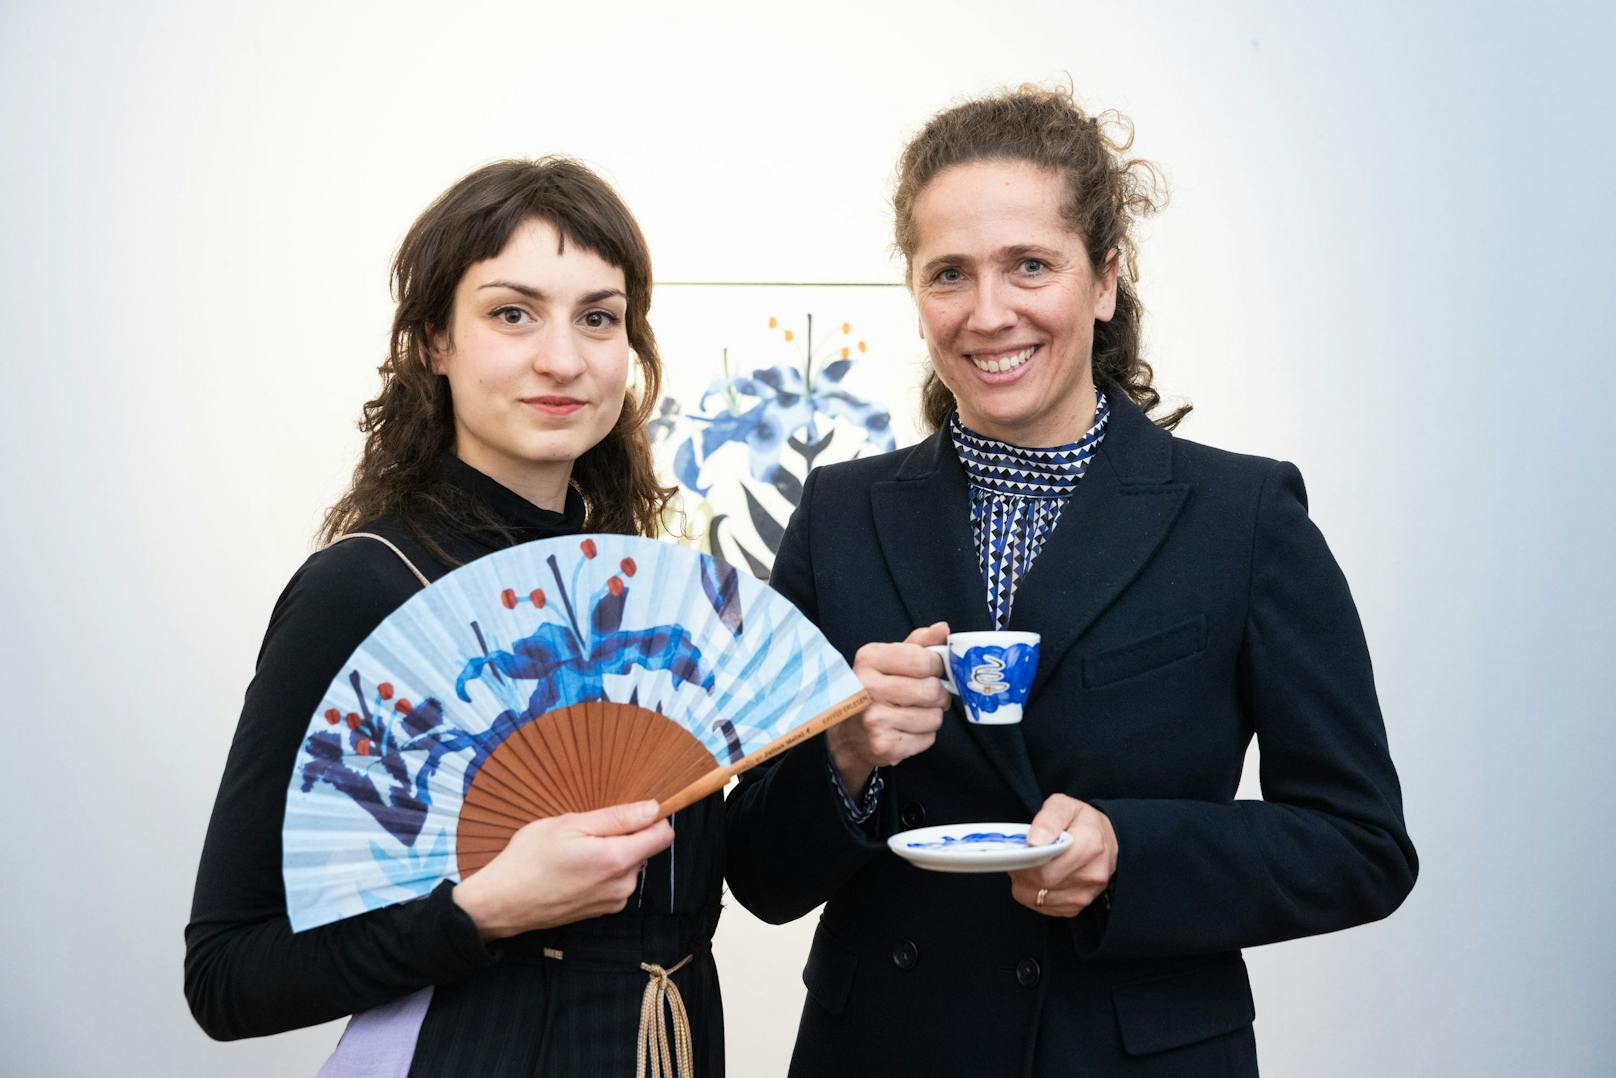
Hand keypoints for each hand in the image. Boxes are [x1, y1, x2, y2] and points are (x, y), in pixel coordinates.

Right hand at [452, 800, 674, 940]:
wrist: (502, 903)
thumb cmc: (529, 859)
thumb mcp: (570, 825)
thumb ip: (617, 817)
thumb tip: (654, 809)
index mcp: (618, 859)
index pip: (663, 835)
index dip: (652, 818)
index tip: (630, 811)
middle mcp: (623, 885)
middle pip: (645, 849)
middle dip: (625, 836)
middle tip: (586, 832)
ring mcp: (613, 901)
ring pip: (629, 865)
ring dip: (612, 854)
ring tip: (576, 852)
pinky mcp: (602, 911)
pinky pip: (615, 882)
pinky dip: (602, 872)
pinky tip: (574, 869)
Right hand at [826, 621, 951, 792]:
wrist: (846, 734)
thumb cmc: (872, 691)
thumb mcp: (888, 659)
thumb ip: (918, 643)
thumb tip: (943, 628)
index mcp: (868, 659)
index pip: (924, 660)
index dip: (937, 666)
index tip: (931, 670)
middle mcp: (868, 688)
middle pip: (932, 690)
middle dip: (937, 694)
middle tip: (925, 695)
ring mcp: (874, 719)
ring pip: (934, 716)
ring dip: (931, 716)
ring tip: (912, 713)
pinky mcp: (883, 745)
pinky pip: (928, 738)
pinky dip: (924, 735)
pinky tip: (905, 729)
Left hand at [1008, 794, 1117, 917]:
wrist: (1108, 840)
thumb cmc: (1083, 821)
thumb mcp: (1065, 806)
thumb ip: (1048, 820)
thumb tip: (1034, 841)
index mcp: (1090, 844)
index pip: (1047, 864)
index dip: (1026, 860)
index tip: (1019, 851)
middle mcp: (1092, 874)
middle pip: (1042, 882)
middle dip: (1022, 871)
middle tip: (1018, 857)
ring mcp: (1086, 894)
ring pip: (1038, 898)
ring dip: (1025, 884)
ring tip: (1028, 866)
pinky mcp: (1077, 906)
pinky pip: (1043, 907)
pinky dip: (1034, 894)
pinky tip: (1038, 879)